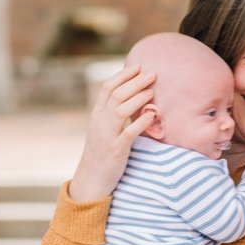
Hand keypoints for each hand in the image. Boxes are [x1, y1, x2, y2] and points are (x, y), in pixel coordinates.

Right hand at [69, 61, 156, 203]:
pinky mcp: (116, 150)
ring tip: (152, 91)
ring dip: (138, 98)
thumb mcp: (102, 129)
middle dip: (135, 82)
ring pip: (121, 110)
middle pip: (116, 95)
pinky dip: (141, 122)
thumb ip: (112, 113)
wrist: (92, 178)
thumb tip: (128, 96)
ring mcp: (107, 135)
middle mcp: (99, 122)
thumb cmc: (101, 152)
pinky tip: (152, 115)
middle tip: (152, 74)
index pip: (108, 87)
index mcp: (96, 114)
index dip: (123, 75)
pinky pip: (129, 132)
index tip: (138, 66)